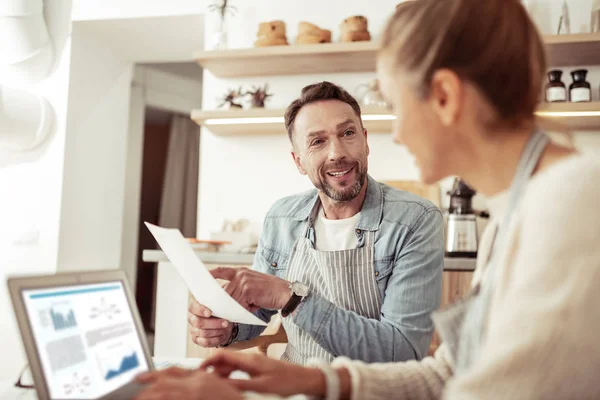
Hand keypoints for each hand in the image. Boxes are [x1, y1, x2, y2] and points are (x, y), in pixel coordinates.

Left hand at [134, 367, 242, 399]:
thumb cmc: (231, 398)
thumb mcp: (215, 384)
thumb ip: (199, 380)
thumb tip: (183, 381)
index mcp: (200, 378)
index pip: (172, 371)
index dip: (153, 374)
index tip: (138, 377)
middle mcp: (195, 386)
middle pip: (164, 383)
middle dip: (146, 387)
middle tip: (132, 391)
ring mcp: (194, 396)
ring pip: (164, 395)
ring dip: (149, 396)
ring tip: (137, 399)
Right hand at [188, 299, 233, 346]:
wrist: (224, 324)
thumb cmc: (220, 311)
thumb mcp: (220, 303)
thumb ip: (218, 298)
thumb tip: (223, 292)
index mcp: (195, 307)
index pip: (193, 308)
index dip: (200, 310)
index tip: (209, 312)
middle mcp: (192, 318)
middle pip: (198, 322)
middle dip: (214, 323)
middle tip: (225, 322)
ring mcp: (193, 330)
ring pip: (203, 333)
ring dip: (217, 331)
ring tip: (226, 328)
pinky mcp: (197, 340)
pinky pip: (205, 342)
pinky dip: (216, 339)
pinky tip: (222, 335)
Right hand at [200, 350, 325, 397]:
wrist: (306, 379)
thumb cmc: (287, 382)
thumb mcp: (261, 387)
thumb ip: (240, 385)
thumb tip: (220, 385)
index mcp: (249, 360)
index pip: (222, 355)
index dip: (207, 361)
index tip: (197, 371)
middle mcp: (250, 359)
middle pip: (224, 361)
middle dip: (211, 370)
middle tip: (202, 382)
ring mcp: (253, 364)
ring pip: (230, 367)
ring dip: (220, 375)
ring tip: (213, 387)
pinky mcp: (258, 369)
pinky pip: (238, 371)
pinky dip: (230, 377)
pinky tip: (229, 387)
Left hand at [211, 267, 290, 311]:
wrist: (285, 292)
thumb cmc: (269, 292)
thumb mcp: (252, 287)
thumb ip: (239, 290)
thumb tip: (224, 302)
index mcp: (241, 271)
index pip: (222, 271)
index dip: (212, 274)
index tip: (204, 277)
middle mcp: (241, 274)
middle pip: (224, 291)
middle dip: (224, 304)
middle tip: (223, 313)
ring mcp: (244, 281)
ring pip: (231, 300)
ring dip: (235, 309)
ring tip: (244, 312)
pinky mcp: (248, 290)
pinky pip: (238, 304)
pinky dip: (242, 311)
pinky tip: (251, 310)